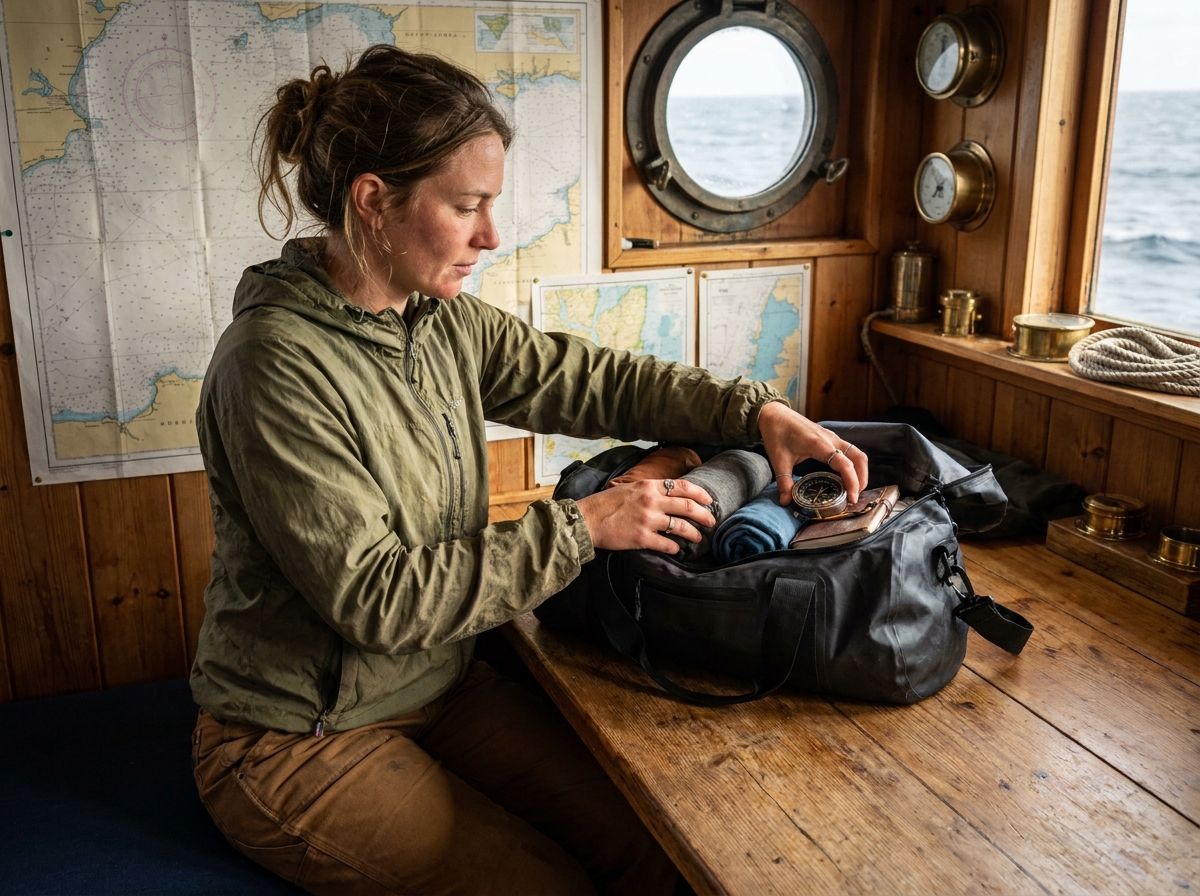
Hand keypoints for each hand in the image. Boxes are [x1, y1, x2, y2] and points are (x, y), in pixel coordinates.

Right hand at [576, 478, 715, 553]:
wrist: (587, 519)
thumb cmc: (606, 504)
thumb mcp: (630, 488)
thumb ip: (650, 490)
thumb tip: (669, 496)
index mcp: (649, 486)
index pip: (683, 486)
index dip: (700, 494)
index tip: (709, 501)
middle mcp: (651, 501)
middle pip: (688, 507)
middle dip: (704, 515)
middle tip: (711, 522)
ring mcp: (648, 519)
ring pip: (682, 527)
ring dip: (693, 534)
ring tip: (697, 538)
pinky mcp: (642, 538)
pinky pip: (667, 544)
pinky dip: (675, 548)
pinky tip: (676, 549)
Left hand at [756, 401, 868, 504]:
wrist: (775, 414)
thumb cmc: (776, 434)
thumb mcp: (778, 460)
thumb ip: (784, 482)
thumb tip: (786, 502)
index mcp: (819, 444)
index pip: (845, 464)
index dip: (852, 482)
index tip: (852, 498)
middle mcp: (830, 439)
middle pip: (858, 458)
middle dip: (862, 478)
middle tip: (854, 497)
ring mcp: (832, 437)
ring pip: (856, 453)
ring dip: (860, 471)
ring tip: (853, 489)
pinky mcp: (830, 438)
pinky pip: (849, 450)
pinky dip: (853, 464)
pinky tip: (844, 477)